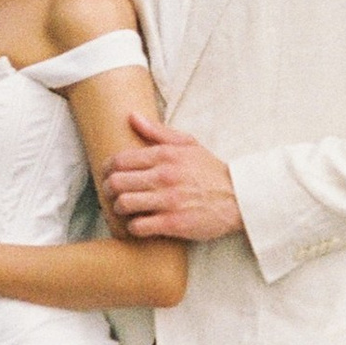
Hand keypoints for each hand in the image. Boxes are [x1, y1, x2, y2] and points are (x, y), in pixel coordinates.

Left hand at [99, 111, 243, 243]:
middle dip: (109, 189)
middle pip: (116, 182)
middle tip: (113, 194)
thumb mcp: (188, 144)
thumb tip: (131, 117)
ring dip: (120, 209)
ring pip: (124, 204)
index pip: (119, 160)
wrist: (239, 197)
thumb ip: (157, 132)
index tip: (108, 175)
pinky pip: (138, 226)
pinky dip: (134, 227)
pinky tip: (140, 224)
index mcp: (164, 155)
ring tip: (126, 209)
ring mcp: (168, 201)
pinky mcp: (173, 223)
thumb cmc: (210, 171)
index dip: (106, 169)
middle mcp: (164, 176)